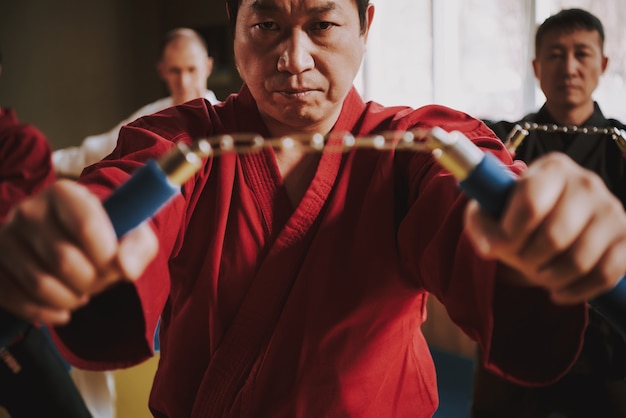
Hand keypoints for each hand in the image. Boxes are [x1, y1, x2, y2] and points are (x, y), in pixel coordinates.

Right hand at [0, 180, 157, 324]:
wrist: (76, 243)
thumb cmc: (108, 236)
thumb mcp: (134, 236)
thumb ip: (139, 248)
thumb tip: (125, 268)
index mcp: (64, 193)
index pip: (86, 227)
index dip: (107, 257)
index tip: (115, 263)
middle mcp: (29, 210)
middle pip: (64, 260)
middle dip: (92, 281)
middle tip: (100, 281)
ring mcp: (6, 237)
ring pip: (40, 284)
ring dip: (71, 299)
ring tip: (82, 291)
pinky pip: (15, 299)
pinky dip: (44, 312)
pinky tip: (62, 309)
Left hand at [464, 152, 625, 304]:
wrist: (551, 219)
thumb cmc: (516, 213)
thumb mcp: (489, 210)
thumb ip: (480, 223)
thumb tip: (490, 246)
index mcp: (552, 168)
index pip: (530, 202)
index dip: (509, 233)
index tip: (499, 246)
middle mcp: (587, 183)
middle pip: (554, 236)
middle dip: (527, 259)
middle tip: (518, 262)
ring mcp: (612, 210)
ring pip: (579, 260)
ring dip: (549, 277)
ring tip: (536, 274)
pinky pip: (605, 274)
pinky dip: (576, 290)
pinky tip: (557, 290)